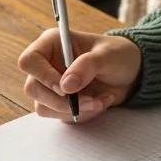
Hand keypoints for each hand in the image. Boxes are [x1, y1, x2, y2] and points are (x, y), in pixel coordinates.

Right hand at [18, 29, 142, 122]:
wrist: (131, 74)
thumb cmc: (118, 55)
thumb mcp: (107, 55)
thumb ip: (86, 66)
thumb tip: (65, 86)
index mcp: (52, 43)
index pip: (29, 61)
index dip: (43, 76)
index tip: (66, 87)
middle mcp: (46, 64)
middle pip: (33, 88)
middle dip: (62, 101)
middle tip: (90, 101)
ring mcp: (51, 85)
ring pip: (44, 107)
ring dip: (75, 110)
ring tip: (100, 101)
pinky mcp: (59, 102)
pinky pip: (60, 117)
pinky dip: (82, 115)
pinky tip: (99, 103)